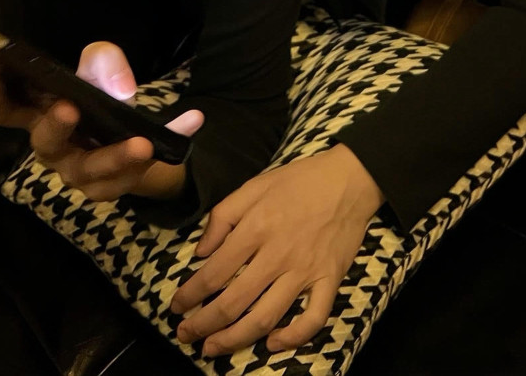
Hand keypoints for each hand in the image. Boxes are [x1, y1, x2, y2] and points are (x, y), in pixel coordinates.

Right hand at [0, 41, 203, 201]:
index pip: (4, 112)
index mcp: (41, 115)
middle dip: (55, 126)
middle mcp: (54, 148)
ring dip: (116, 155)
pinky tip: (192, 121)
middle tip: (69, 109)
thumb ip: (103, 62)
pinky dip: (168, 142)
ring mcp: (81, 172)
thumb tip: (121, 88)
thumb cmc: (101, 98)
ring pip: (93, 169)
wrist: (134, 134)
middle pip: (45, 144)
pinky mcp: (113, 185)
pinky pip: (136, 172)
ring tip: (142, 142)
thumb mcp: (102, 68)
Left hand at [170, 143, 383, 356]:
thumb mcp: (254, 185)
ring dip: (235, 339)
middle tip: (186, 335)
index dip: (190, 295)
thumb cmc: (299, 180)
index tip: (176, 307)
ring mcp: (306, 271)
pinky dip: (293, 338)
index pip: (214, 272)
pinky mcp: (330, 280)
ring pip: (266, 317)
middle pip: (234, 302)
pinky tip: (272, 344)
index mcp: (256, 228)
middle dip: (203, 324)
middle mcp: (277, 255)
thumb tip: (201, 252)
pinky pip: (313, 318)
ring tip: (214, 348)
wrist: (349, 178)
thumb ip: (223, 215)